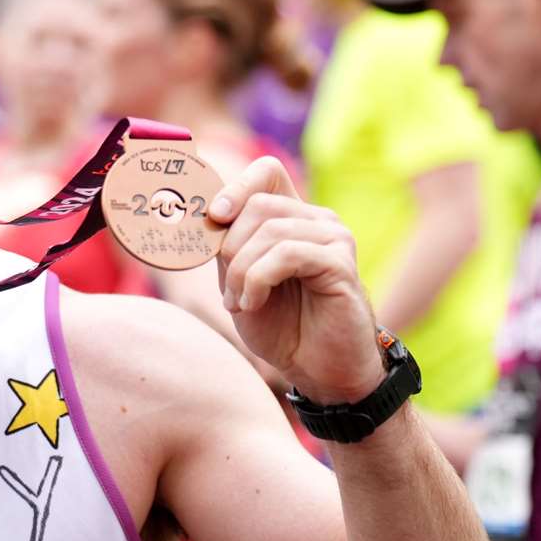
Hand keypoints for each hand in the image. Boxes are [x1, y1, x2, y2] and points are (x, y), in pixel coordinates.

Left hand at [209, 157, 383, 404]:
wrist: (319, 369)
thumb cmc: (282, 326)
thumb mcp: (240, 280)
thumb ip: (226, 246)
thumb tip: (200, 216)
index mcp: (295, 217)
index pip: (266, 172)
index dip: (235, 188)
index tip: (213, 218)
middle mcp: (318, 220)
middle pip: (258, 205)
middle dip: (229, 247)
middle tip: (229, 289)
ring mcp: (334, 238)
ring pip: (269, 230)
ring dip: (241, 271)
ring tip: (241, 302)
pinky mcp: (340, 263)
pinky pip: (286, 254)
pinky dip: (258, 280)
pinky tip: (254, 303)